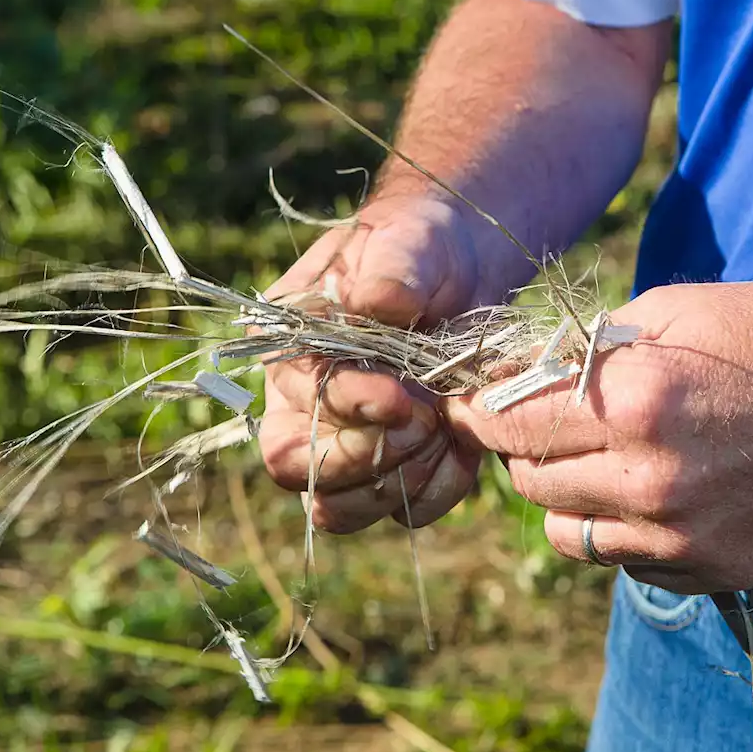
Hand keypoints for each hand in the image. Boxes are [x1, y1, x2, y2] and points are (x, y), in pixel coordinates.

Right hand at [259, 196, 484, 532]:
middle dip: (371, 457)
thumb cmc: (421, 247)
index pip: (293, 408)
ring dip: (407, 478)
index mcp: (288, 353)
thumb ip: (391, 268)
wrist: (464, 268)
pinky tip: (464, 442)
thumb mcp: (407, 242)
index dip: (348, 409)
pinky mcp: (398, 467)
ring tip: (446, 426)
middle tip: (426, 419)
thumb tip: (377, 301)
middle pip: (302, 474)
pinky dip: (442, 485)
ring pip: (348, 508)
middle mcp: (302, 408)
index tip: (401, 397)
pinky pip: (408, 509)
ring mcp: (348, 445)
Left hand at [444, 282, 752, 592]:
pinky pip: (626, 562)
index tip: (473, 404)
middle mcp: (652, 483)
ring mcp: (684, 539)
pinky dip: (620, 530)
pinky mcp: (714, 572)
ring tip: (598, 458)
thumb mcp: (675, 310)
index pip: (510, 423)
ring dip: (566, 496)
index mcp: (636, 403)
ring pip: (567, 535)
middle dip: (522, 450)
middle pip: (530, 483)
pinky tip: (654, 490)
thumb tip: (519, 375)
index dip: (482, 410)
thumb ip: (587, 351)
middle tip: (539, 424)